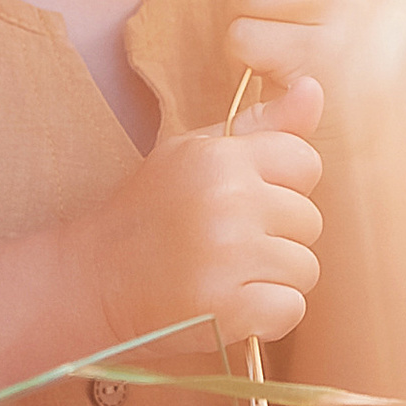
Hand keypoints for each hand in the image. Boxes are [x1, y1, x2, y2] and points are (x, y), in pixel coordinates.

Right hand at [81, 75, 323, 352]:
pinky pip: (290, 309)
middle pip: (309, 221)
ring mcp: (227, 257)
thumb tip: (313, 89)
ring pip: (304, 268)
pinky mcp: (225, 310)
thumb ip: (262, 124)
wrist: (93, 280)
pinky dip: (267, 316)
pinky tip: (229, 305)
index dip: (282, 187)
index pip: (306, 163)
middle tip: (226, 245)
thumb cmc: (150, 212)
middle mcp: (228, 202)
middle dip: (277, 237)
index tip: (245, 204)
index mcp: (221, 157)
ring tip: (226, 275)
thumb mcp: (196, 153)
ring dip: (272, 279)